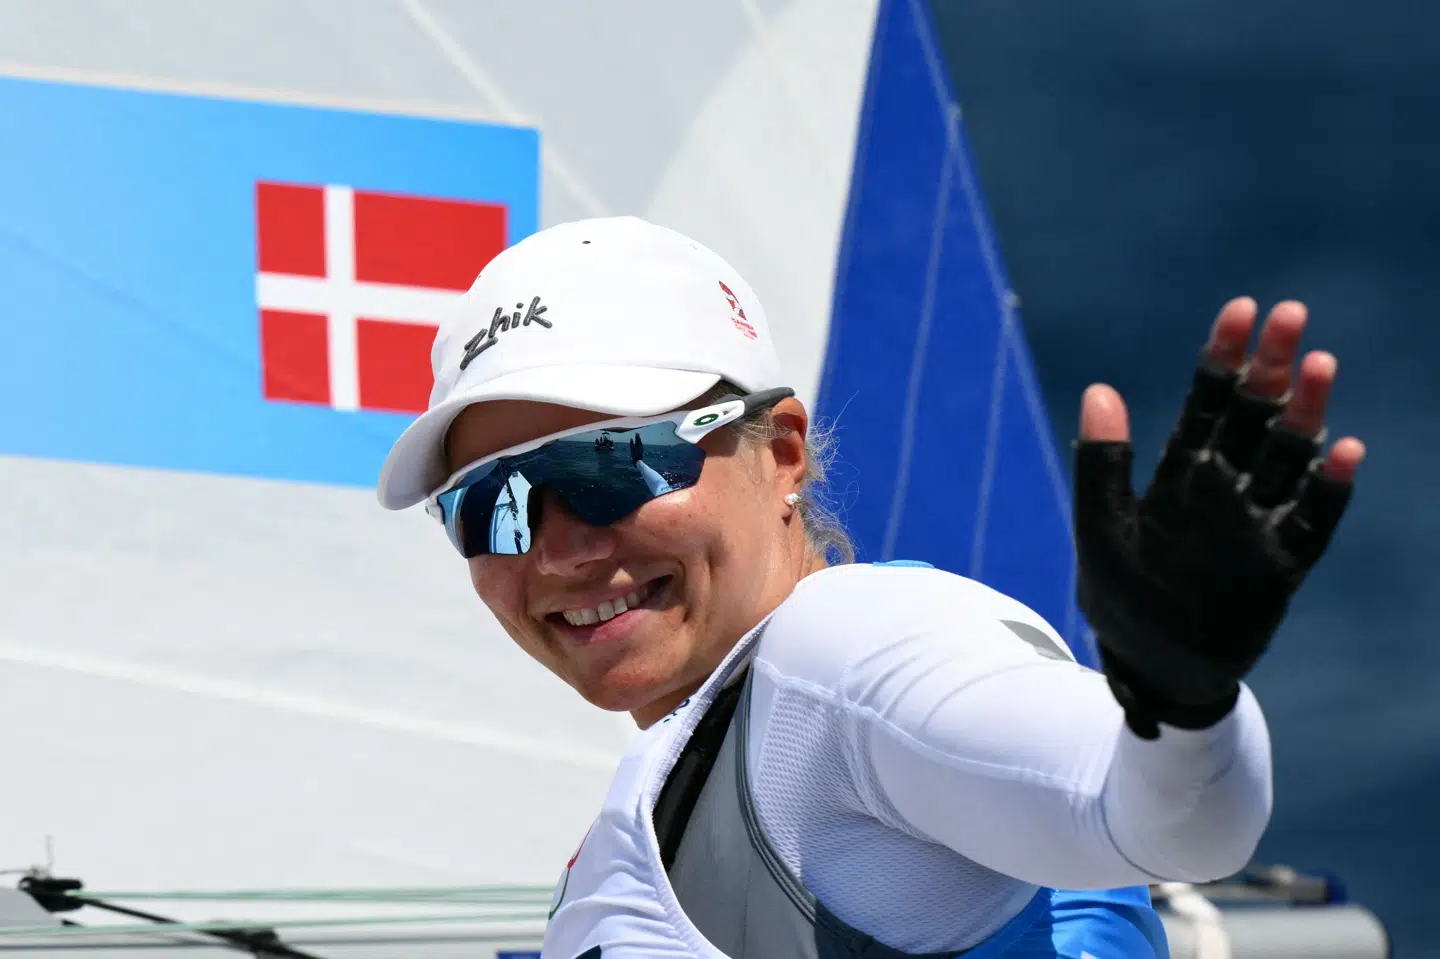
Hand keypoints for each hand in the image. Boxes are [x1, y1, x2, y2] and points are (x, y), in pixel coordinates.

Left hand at [1073, 298, 1364, 738]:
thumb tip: (1100, 388)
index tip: (1241, 308)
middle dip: (1272, 367)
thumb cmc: (1120, 598)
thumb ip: (1101, 463)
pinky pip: (1314, 522)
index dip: (1222, 356)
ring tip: (1320, 364)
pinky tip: (1347, 452)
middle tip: (1291, 315)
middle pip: (1254, 416)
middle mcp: (1225, 489)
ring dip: (1305, 413)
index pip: (1205, 403)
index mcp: (1180, 473)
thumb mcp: (1101, 528)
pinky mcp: (1282, 566)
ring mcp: (1257, 524)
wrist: (1151, 671)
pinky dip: (1331, 489)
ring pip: (1289, 457)